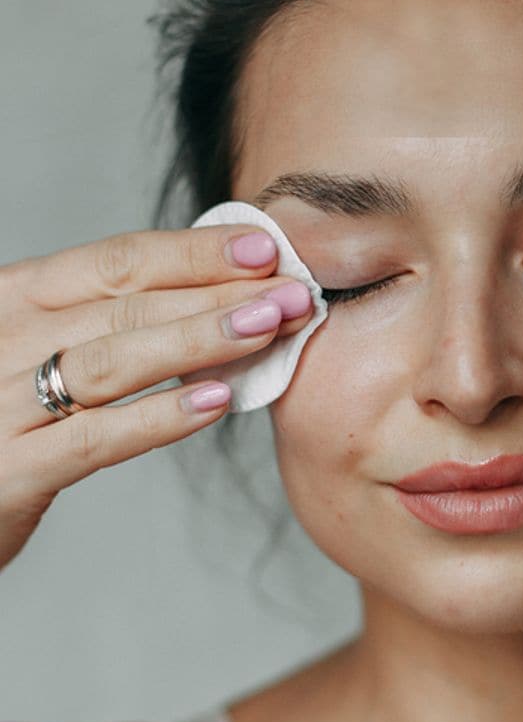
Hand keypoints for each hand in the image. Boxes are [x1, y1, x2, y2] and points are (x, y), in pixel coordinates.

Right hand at [0, 225, 315, 571]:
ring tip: (268, 328)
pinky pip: (94, 438)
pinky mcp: (6, 472)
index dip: (195, 253)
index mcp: (16, 297)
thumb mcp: (42, 349)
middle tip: (295, 292)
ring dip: (200, 340)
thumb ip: (110, 320)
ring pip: (113, 360)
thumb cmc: (4, 416)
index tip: (265, 249)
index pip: (118, 261)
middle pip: (127, 305)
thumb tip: (219, 294)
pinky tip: (216, 402)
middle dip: (220, 294)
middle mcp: (2, 338)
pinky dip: (159, 416)